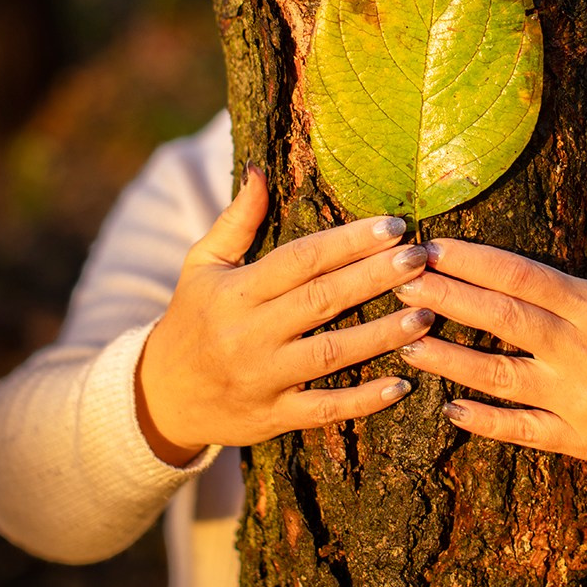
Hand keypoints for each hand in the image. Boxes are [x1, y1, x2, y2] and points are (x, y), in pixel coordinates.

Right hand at [136, 165, 432, 464]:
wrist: (161, 397)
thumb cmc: (191, 318)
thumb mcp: (202, 264)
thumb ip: (236, 220)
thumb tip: (260, 169)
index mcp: (235, 292)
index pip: (301, 259)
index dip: (349, 241)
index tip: (393, 225)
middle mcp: (249, 335)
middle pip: (322, 300)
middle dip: (376, 276)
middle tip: (420, 258)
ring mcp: (263, 379)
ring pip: (331, 354)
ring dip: (382, 334)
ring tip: (425, 313)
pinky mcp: (274, 417)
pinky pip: (325, 410)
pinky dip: (364, 400)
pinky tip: (402, 384)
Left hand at [394, 147, 586, 464]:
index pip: (525, 277)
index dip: (474, 261)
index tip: (432, 246)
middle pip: (503, 322)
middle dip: (446, 300)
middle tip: (397, 283)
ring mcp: (583, 401)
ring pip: (502, 379)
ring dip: (449, 362)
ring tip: (403, 342)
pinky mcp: (585, 441)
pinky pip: (525, 432)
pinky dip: (486, 422)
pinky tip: (448, 409)